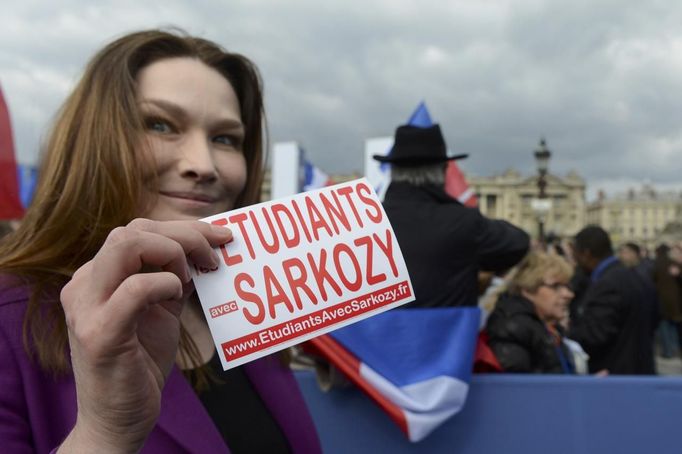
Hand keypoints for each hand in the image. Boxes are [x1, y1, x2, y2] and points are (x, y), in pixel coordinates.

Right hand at [58, 219, 230, 451]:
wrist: (118, 420)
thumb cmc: (140, 363)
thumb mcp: (160, 312)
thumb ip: (173, 280)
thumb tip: (205, 251)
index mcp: (98, 277)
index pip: (138, 230)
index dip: (184, 228)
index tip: (221, 237)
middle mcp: (85, 285)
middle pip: (133, 230)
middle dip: (184, 234)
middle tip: (216, 255)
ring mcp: (87, 308)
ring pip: (126, 245)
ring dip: (173, 252)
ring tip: (193, 277)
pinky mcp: (100, 334)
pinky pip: (134, 290)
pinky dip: (164, 283)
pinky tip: (178, 293)